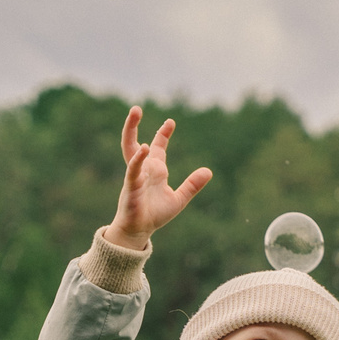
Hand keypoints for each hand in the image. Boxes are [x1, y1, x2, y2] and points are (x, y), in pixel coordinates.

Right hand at [107, 106, 211, 249]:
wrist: (139, 231)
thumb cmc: (154, 215)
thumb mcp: (179, 199)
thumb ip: (192, 185)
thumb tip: (208, 171)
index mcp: (154, 171)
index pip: (157, 147)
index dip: (163, 134)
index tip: (170, 122)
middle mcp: (143, 169)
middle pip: (134, 142)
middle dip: (134, 125)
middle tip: (136, 108)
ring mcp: (135, 175)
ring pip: (129, 149)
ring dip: (130, 131)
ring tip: (134, 115)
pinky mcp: (131, 186)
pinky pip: (133, 169)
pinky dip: (138, 159)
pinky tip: (145, 148)